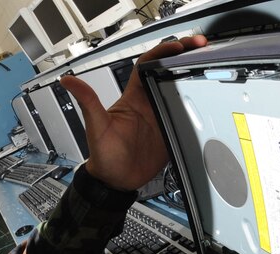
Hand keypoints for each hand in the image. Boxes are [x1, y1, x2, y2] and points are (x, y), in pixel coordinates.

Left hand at [59, 35, 207, 190]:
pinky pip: (188, 117)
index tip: (176, 45)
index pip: (148, 65)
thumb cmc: (103, 155)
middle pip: (168, 73)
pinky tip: (211, 98)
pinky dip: (200, 107)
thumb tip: (67, 81)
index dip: (162, 51)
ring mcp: (161, 118)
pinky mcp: (171, 133)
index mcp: (133, 98)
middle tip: (201, 46)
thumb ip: (87, 102)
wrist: (115, 182)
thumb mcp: (96, 126)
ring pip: (180, 91)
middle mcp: (149, 105)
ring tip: (209, 64)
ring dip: (193, 77)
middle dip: (183, 57)